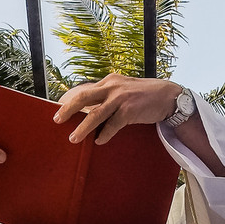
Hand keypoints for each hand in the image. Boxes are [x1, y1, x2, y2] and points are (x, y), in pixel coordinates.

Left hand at [53, 73, 182, 145]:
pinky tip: (99, 141)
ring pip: (95, 114)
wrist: (167, 96)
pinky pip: (112, 125)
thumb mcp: (123, 89)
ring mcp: (121, 98)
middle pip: (83, 97)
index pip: (84, 90)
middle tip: (56, 120)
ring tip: (73, 138)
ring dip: (82, 128)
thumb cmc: (143, 95)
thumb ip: (108, 96)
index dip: (70, 100)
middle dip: (68, 109)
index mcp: (109, 81)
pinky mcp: (129, 110)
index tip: (58, 109)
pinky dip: (104, 135)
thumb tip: (90, 110)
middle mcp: (112, 87)